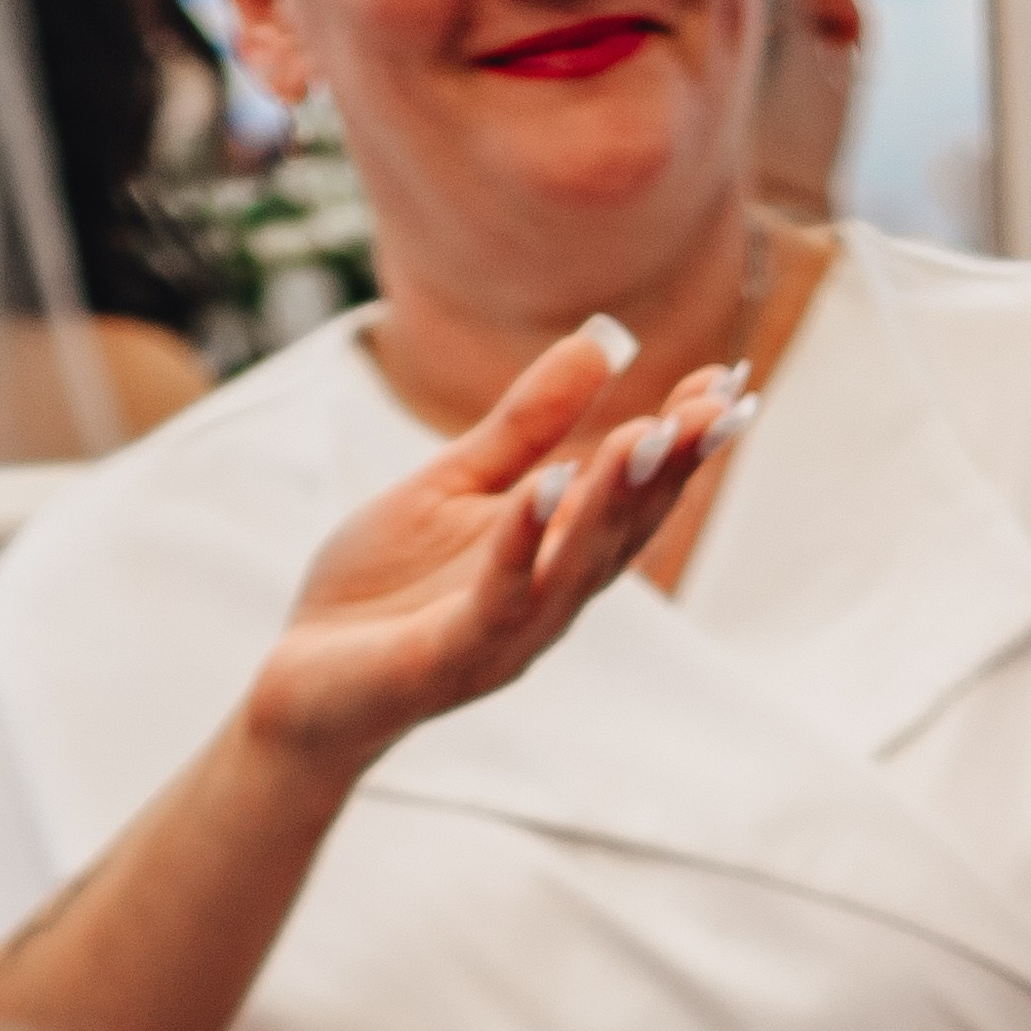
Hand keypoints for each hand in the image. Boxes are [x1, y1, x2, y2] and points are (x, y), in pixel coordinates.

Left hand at [244, 327, 749, 779]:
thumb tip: (601, 343)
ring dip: (614, 503)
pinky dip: (523, 543)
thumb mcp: (454, 487)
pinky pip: (495, 598)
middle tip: (721, 404)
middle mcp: (545, 604)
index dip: (683, 446)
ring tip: (649, 433)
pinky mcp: (447, 657)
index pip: (632, 498)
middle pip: (623, 534)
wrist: (300, 686)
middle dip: (673, 469)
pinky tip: (547, 487)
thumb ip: (524, 427)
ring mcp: (502, 637)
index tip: (730, 383)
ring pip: (574, 569)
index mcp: (552, 561)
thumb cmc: (379, 593)